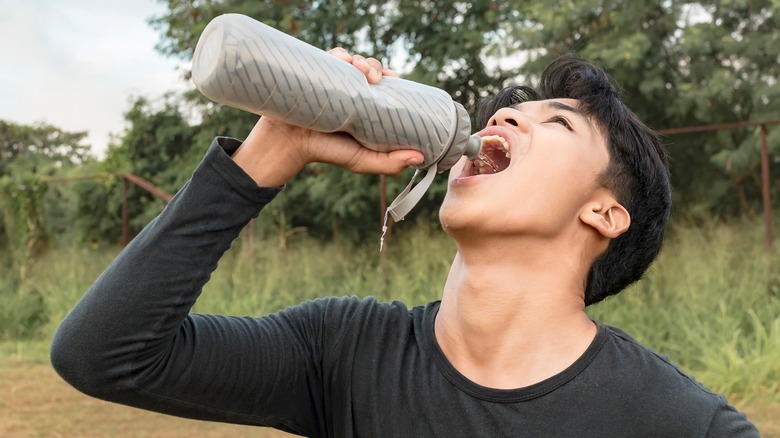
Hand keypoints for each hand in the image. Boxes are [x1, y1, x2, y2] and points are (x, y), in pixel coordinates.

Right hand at [232, 48, 423, 186]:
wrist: (288, 145)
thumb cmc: (326, 152)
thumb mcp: (362, 160)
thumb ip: (389, 162)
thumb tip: (421, 158)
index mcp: (364, 105)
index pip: (383, 84)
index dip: (393, 78)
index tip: (397, 80)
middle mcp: (350, 89)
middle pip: (370, 68)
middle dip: (377, 67)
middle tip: (377, 78)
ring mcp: (332, 80)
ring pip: (352, 59)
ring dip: (362, 59)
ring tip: (362, 70)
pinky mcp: (316, 73)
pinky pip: (331, 56)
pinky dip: (341, 54)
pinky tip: (346, 61)